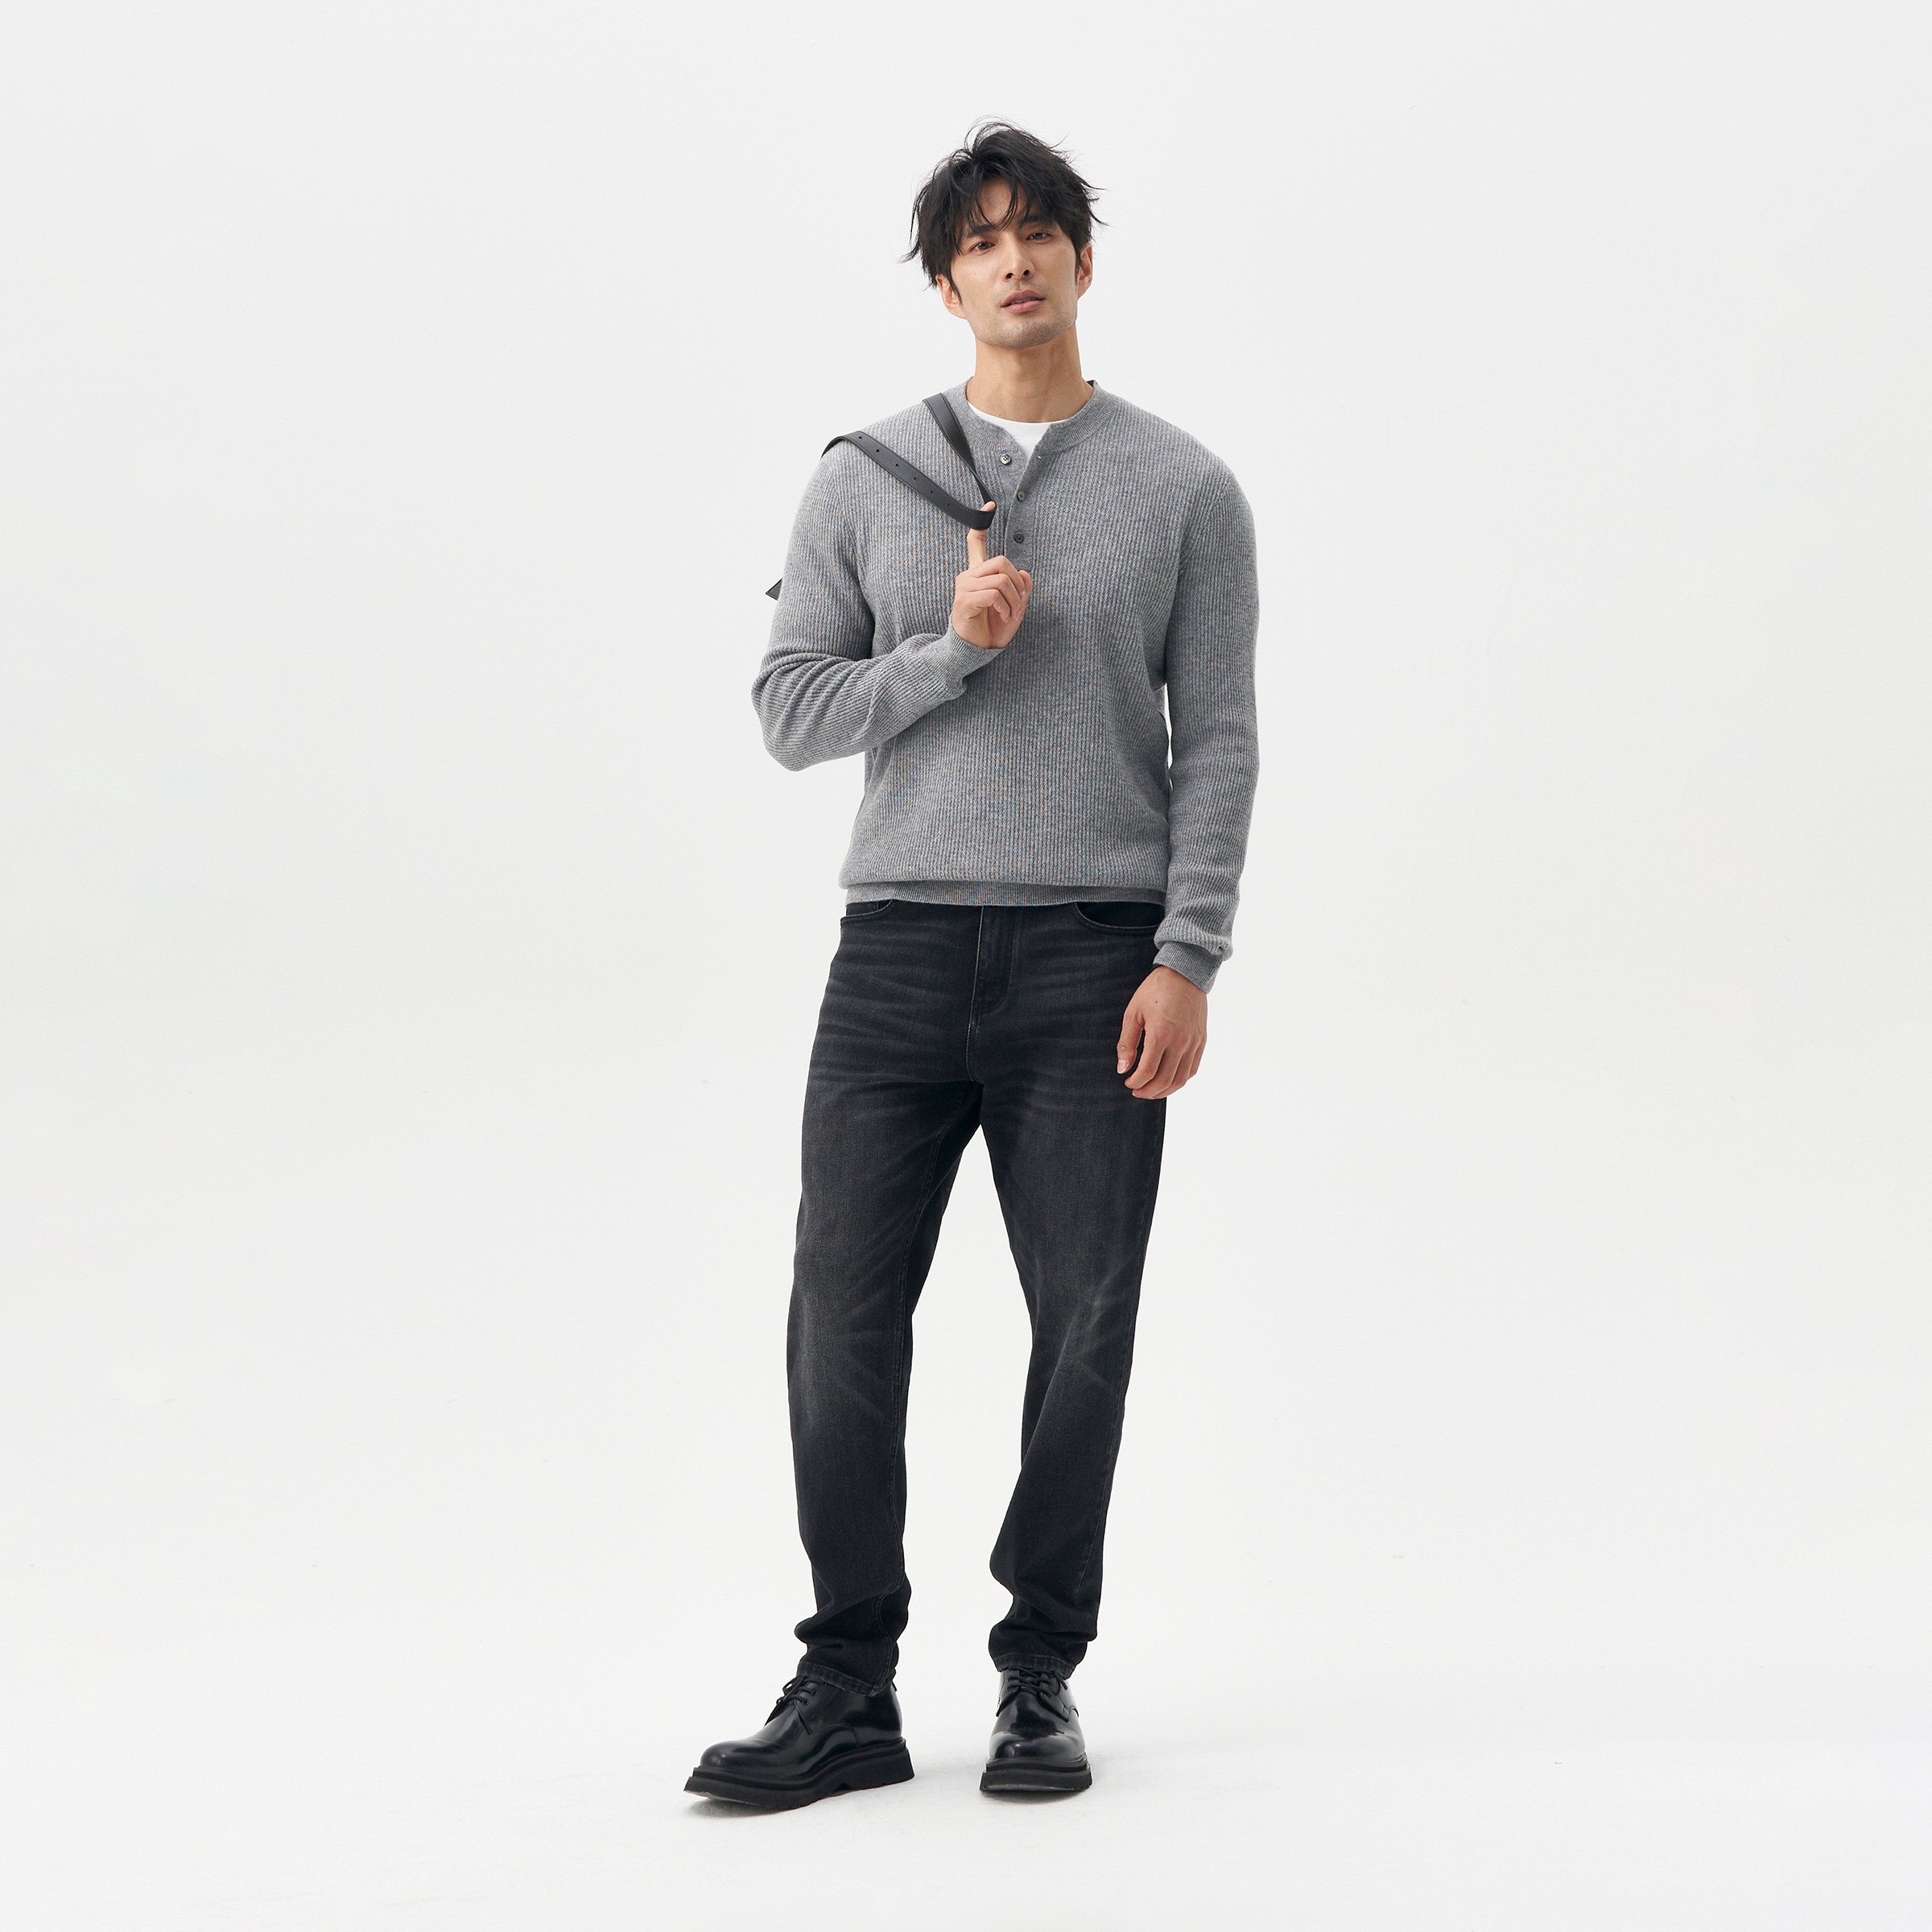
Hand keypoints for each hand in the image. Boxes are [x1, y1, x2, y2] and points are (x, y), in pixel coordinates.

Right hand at [951, 508, 1031, 649]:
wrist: (976, 650)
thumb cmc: (992, 628)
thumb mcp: (1014, 607)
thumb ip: (1021, 589)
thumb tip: (1025, 574)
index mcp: (978, 574)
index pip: (975, 543)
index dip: (982, 523)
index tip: (989, 505)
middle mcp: (969, 576)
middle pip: (1001, 561)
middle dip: (1017, 583)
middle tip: (1019, 602)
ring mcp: (964, 587)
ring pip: (1001, 579)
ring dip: (1014, 599)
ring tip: (1011, 613)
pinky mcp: (964, 600)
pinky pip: (994, 594)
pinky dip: (1006, 607)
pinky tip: (1003, 617)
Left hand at [1117, 966, 1207, 1098]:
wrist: (1184, 974)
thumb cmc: (1155, 991)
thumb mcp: (1133, 1013)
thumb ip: (1127, 1043)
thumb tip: (1122, 1069)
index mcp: (1161, 1034)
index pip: (1147, 1071)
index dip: (1135, 1082)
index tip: (1127, 1082)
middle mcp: (1180, 1042)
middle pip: (1165, 1080)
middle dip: (1148, 1091)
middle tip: (1136, 1091)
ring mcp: (1194, 1043)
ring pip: (1181, 1079)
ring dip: (1165, 1090)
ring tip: (1151, 1091)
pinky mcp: (1201, 1041)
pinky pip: (1192, 1069)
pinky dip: (1180, 1080)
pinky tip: (1169, 1080)